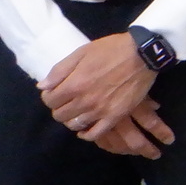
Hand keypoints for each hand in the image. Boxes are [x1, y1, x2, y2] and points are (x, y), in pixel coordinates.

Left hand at [40, 35, 169, 151]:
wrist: (142, 54)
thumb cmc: (110, 50)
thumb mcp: (81, 52)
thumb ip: (60, 71)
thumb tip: (42, 87)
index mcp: (74, 84)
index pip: (49, 100)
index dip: (49, 96)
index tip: (56, 92)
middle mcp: (84, 101)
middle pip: (60, 115)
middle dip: (59, 108)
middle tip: (67, 101)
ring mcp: (100, 111)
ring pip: (75, 125)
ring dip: (72, 119)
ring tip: (78, 111)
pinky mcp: (115, 116)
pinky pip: (95, 134)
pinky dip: (87, 134)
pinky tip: (85, 129)